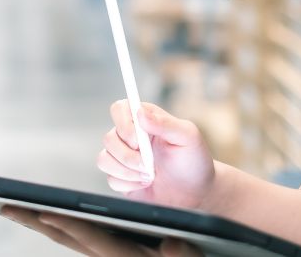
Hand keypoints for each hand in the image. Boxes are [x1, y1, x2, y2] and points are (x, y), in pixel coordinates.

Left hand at [0, 206, 201, 256]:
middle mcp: (111, 256)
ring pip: (65, 237)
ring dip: (37, 221)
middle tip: (5, 206)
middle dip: (35, 221)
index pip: (92, 237)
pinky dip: (55, 224)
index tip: (45, 212)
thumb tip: (173, 244)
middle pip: (65, 237)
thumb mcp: (193, 253)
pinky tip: (42, 213)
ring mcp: (105, 252)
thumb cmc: (193, 255)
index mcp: (127, 256)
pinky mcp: (106, 248)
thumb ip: (181, 252)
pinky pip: (74, 236)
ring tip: (11, 206)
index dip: (69, 224)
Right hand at [100, 101, 215, 209]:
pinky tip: (146, 183)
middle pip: (108, 138)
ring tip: (149, 175)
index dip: (123, 123)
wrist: (196, 192)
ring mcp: (124, 157)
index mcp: (145, 120)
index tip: (138, 140)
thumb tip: (140, 113)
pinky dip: (129, 184)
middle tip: (149, 164)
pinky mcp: (121, 177)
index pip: (119, 108)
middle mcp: (131, 136)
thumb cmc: (194, 160)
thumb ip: (165, 123)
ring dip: (127, 171)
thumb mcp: (187, 137)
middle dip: (128, 155)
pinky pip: (111, 179)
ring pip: (104, 159)